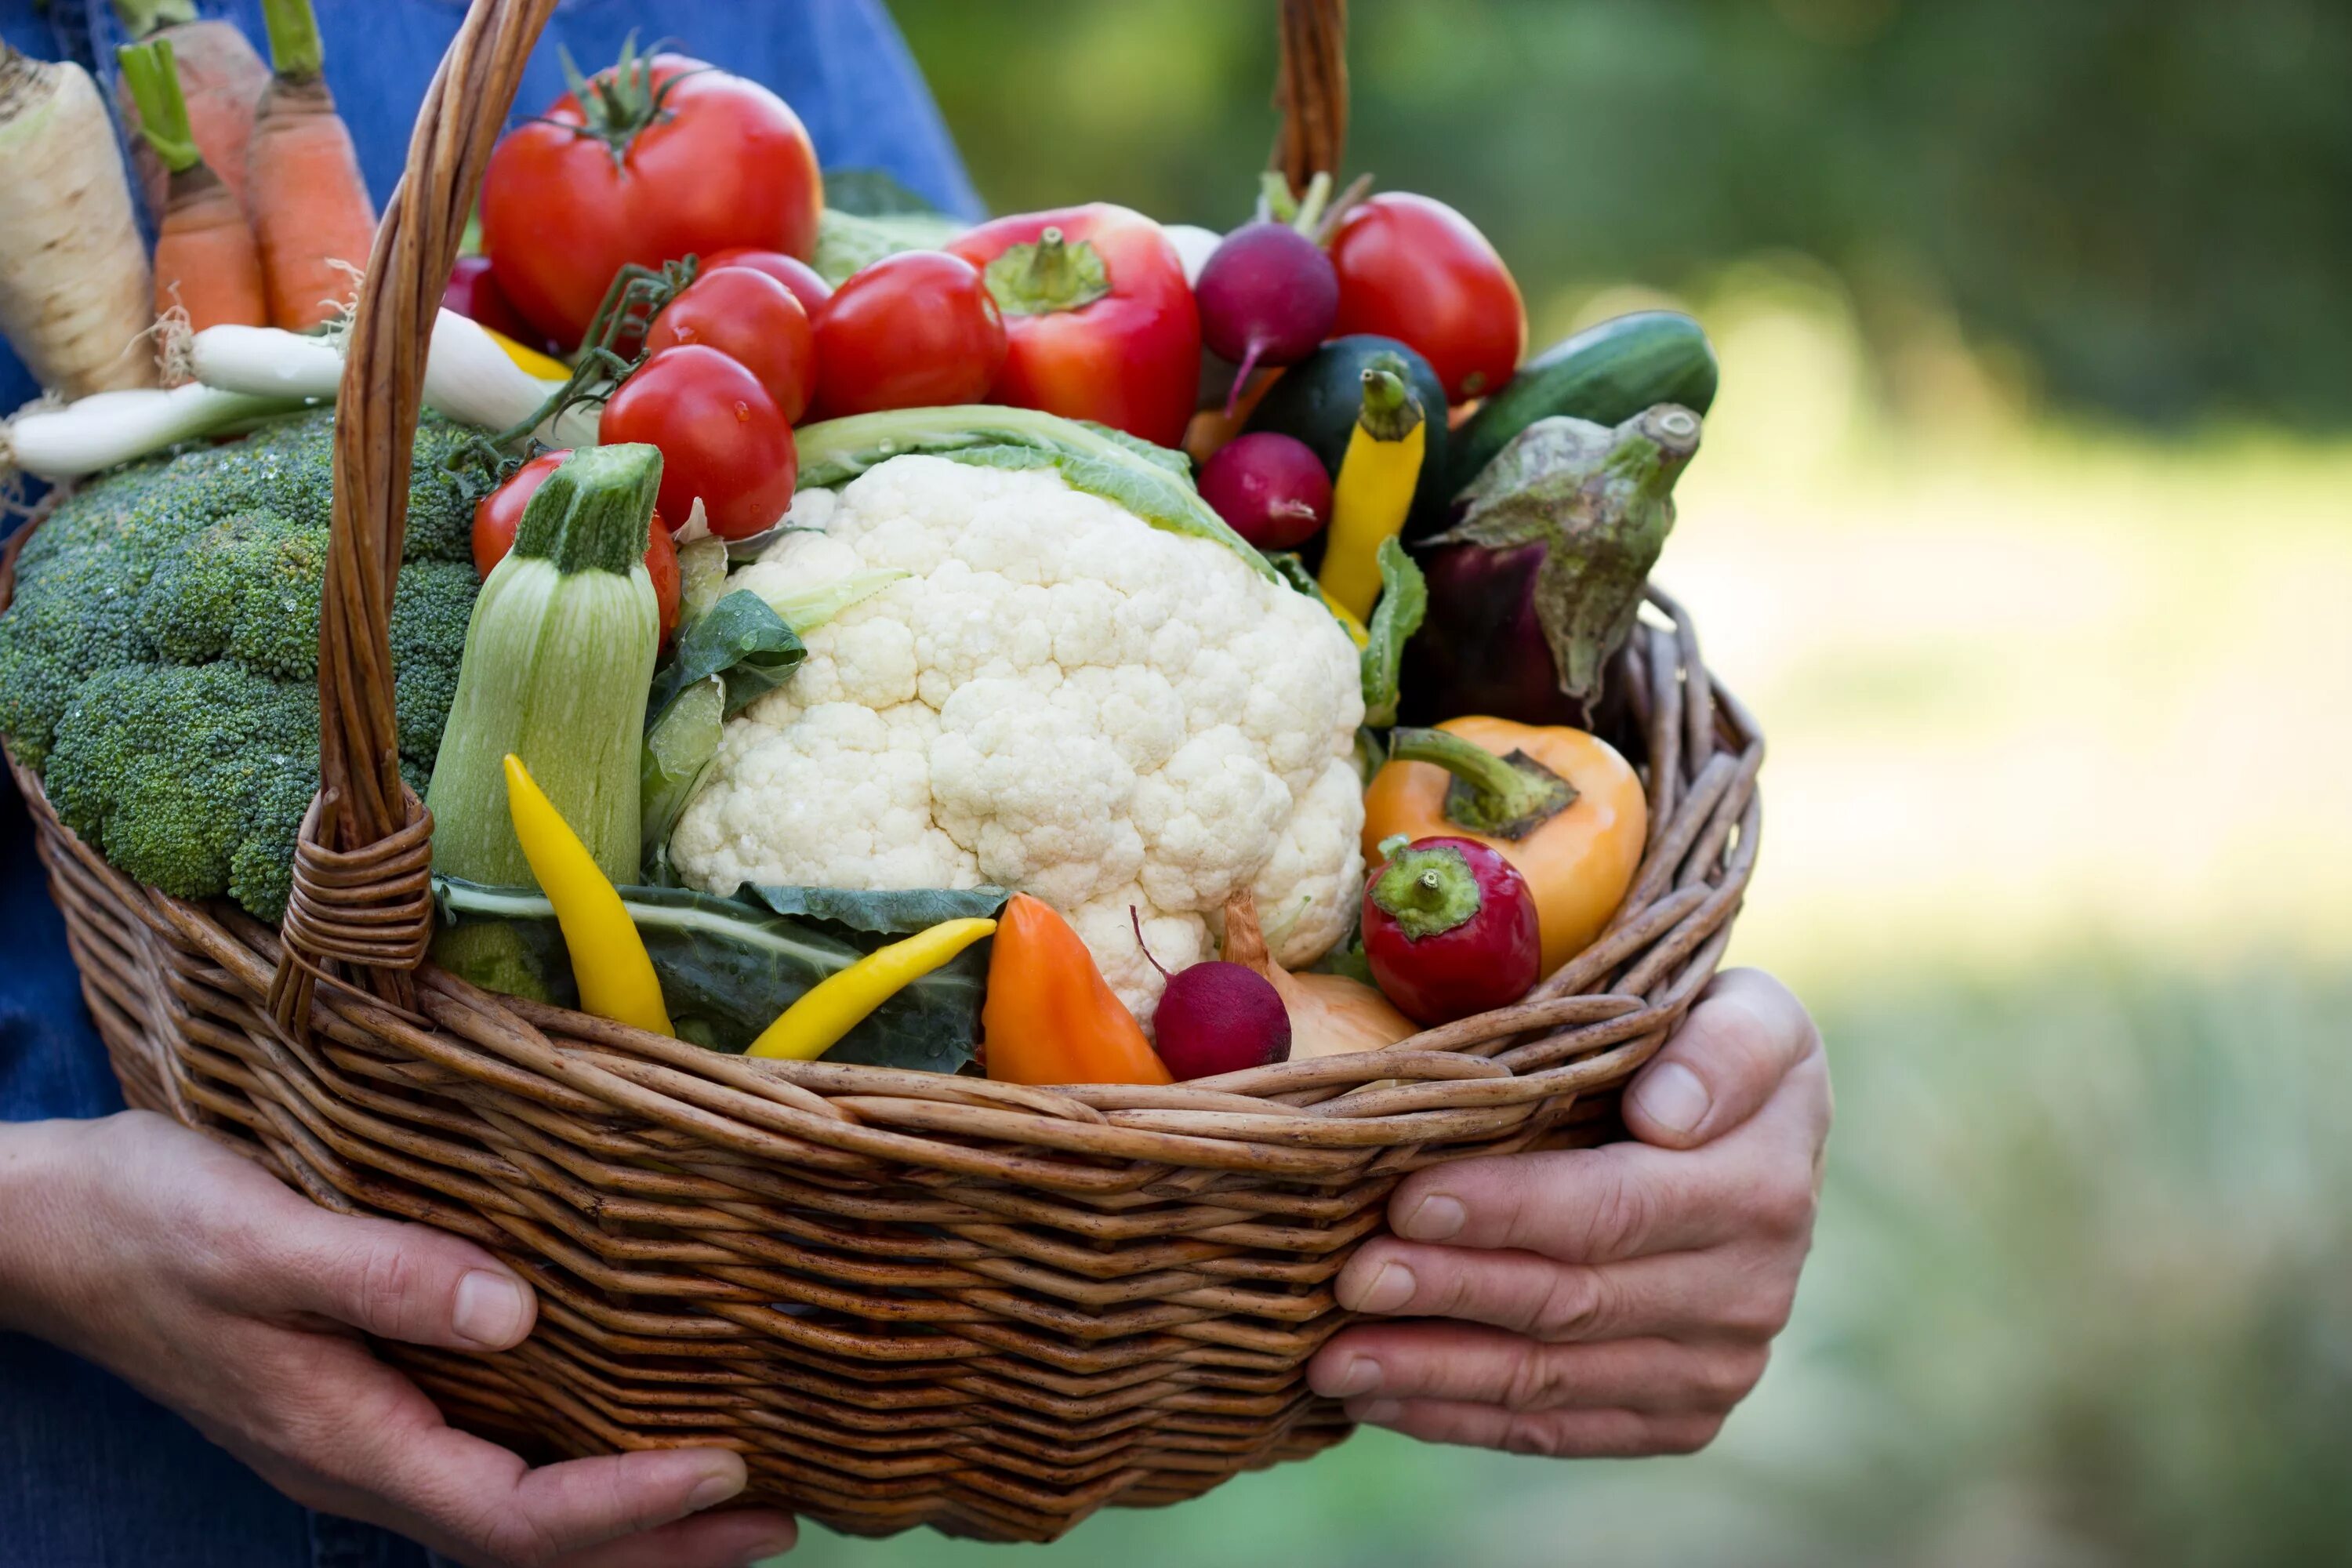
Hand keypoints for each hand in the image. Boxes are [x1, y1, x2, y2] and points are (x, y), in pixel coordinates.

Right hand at [0, 1111, 795, 1567]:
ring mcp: (363, 1438)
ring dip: (624, 1519)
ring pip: (513, 1509)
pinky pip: (486, 1463)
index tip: (729, 1469)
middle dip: (657, 1542)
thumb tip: (516, 1312)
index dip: (627, 1504)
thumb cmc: (148, 1221)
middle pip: (532, 1539)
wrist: (50, 1231)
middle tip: (779, 1520)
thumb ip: (385, 1277)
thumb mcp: (260, 1235)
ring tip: (734, 1501)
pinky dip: (570, 1470)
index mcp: (349, 1437)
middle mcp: (366, 1459)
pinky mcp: (362, 1401)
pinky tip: (615, 1433)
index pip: (516, 1510)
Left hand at [1307, 968, 1828, 1456]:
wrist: (1753, 1139)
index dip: (1510, 1209)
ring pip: (1551, 1380)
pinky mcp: (1678, 1418)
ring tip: (1332, 1359)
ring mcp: (1716, 1367)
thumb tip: (1667, 1116)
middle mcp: (1752, 1291)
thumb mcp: (1743, 1010)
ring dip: (1433, 1373)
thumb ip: (1724, 1048)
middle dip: (1449, 1292)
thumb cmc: (1707, 1046)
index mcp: (1763, 1182)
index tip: (1410, 1199)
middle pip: (1571, 1300)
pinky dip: (1459, 1418)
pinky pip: (1556, 1431)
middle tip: (1350, 1279)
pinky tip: (1378, 1398)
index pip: (1616, 1207)